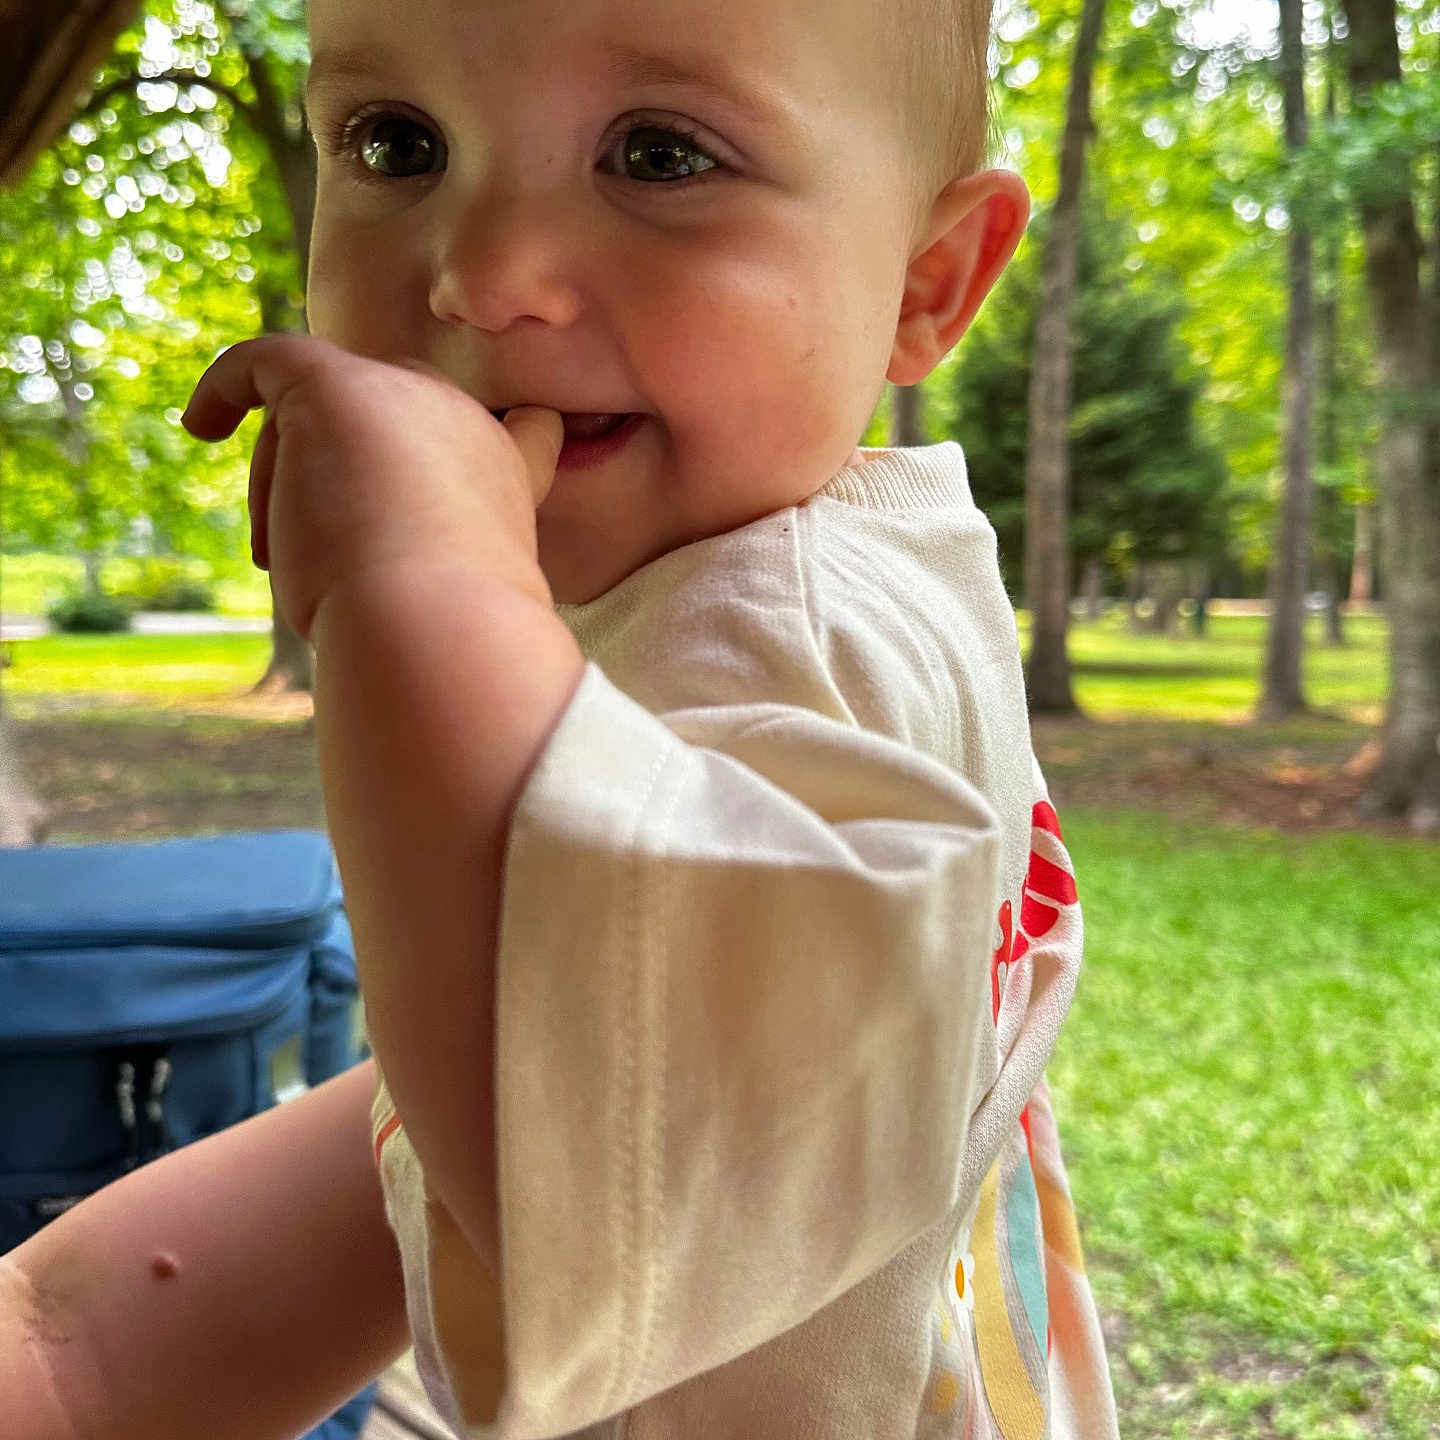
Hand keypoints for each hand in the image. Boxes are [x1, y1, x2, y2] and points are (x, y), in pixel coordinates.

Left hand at [181, 334, 563, 639]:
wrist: (434, 630)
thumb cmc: (436, 643)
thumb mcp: (438, 601)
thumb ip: (415, 566)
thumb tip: (352, 588)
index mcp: (504, 478)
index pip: (526, 434)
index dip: (504, 437)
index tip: (516, 437)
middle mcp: (462, 425)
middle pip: (385, 421)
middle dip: (342, 477)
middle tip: (316, 551)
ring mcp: (404, 396)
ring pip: (313, 417)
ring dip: (280, 492)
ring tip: (277, 560)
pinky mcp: (337, 386)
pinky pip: (266, 360)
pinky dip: (226, 385)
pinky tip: (199, 426)